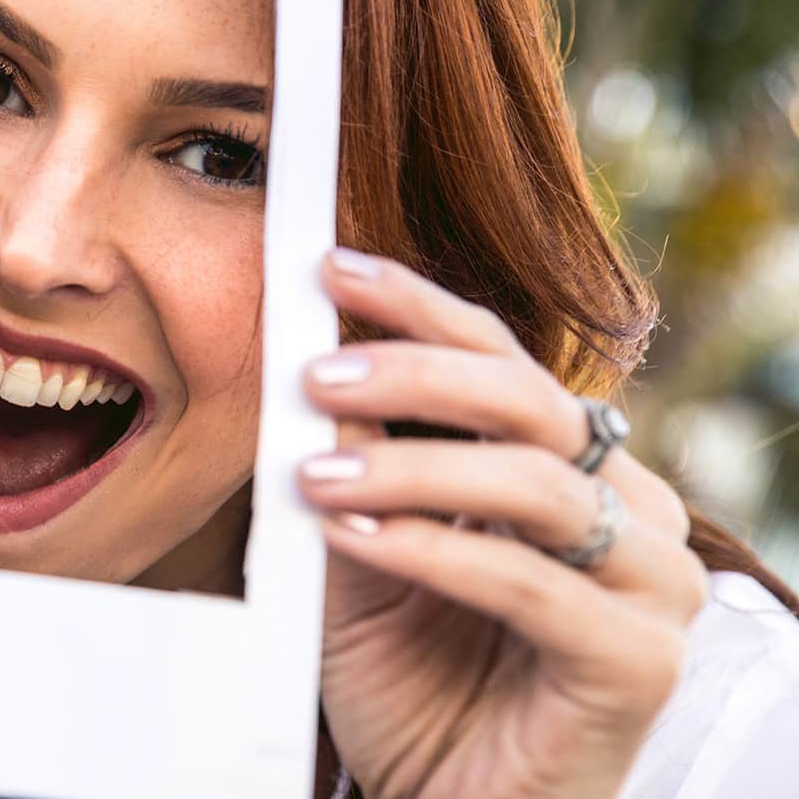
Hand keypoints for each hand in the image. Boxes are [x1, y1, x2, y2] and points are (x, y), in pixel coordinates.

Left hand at [299, 250, 706, 798]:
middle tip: (314, 377)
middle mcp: (628, 515)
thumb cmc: (411, 683)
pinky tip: (356, 534)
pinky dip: (434, 551)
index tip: (331, 267)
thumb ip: (348, 465)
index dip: (419, 306)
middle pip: (527, 403)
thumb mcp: (360, 553)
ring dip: (413, 467)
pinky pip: (533, 586)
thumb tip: (301, 368)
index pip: (501, 360)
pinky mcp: (638, 665)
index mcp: (570, 471)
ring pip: (535, 487)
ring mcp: (648, 589)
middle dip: (414, 375)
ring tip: (316, 475)